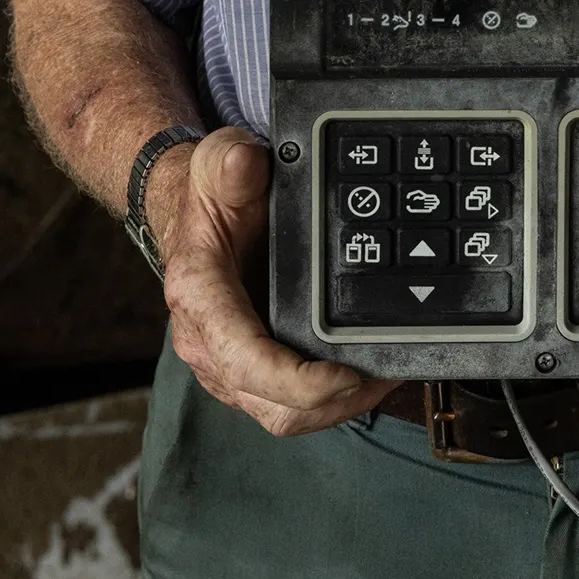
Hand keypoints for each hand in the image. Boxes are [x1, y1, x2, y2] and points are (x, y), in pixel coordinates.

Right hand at [153, 128, 394, 436]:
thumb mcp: (217, 163)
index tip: (347, 375)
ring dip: (335, 408)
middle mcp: (206, 342)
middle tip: (384, 375)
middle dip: (332, 402)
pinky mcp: (245, 371)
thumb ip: (231, 163)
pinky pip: (284, 405)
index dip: (298, 381)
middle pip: (271, 405)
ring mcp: (225, 364)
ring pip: (281, 416)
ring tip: (384, 378)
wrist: (194, 212)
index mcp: (199, 296)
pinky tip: (363, 377)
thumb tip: (245, 163)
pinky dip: (327, 401)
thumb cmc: (209, 193)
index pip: (245, 359)